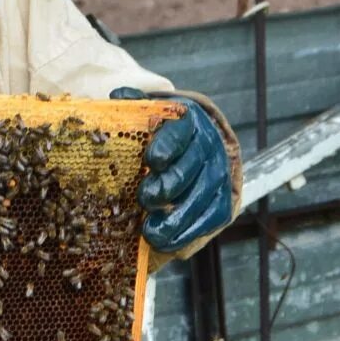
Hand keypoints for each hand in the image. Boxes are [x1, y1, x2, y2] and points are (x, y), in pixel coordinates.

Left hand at [112, 88, 233, 252]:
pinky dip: (189, 233)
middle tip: (145, 198)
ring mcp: (218, 175)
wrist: (196, 143)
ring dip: (177, 218)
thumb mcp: (149, 112)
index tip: (151, 160)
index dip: (167, 146)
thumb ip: (133, 106)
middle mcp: (208, 147)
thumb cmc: (162, 129)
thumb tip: (117, 97)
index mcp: (188, 122)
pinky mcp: (223, 200)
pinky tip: (168, 243)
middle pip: (190, 169)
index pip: (180, 133)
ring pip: (201, 198)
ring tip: (151, 232)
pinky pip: (210, 219)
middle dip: (168, 185)